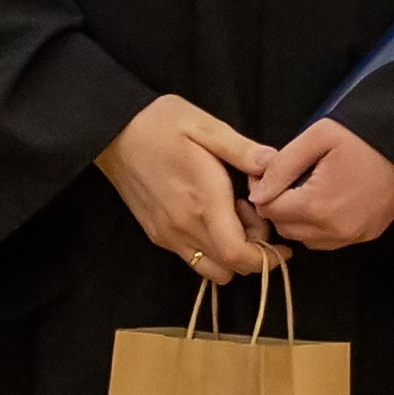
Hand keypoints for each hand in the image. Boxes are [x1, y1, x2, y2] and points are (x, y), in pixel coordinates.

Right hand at [98, 94, 278, 279]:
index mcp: (204, 202)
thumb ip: (242, 150)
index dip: (266, 259)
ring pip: (210, 270)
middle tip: (256, 219)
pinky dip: (211, 251)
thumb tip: (274, 164)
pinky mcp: (156, 234)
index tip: (282, 246)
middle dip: (253, 255)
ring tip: (233, 220)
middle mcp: (184, 227)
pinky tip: (210, 218)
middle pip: (229, 268)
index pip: (239, 255)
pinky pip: (191, 259)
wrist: (111, 130)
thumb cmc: (160, 124)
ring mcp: (167, 235)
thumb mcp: (206, 127)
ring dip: (230, 256)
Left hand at [245, 117, 393, 252]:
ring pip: (305, 238)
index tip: (266, 172)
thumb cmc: (367, 137)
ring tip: (303, 190)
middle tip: (283, 179)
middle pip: (284, 228)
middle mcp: (334, 229)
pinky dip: (317, 226)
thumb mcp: (319, 137)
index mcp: (319, 204)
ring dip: (297, 219)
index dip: (261, 189)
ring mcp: (353, 236)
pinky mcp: (366, 236)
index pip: (269, 209)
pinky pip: (327, 241)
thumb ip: (282, 165)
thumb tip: (257, 191)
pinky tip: (324, 201)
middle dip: (277, 205)